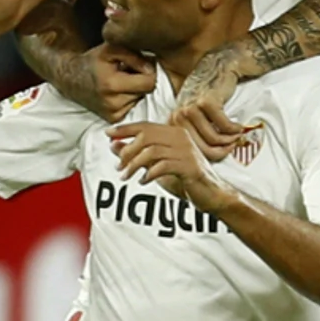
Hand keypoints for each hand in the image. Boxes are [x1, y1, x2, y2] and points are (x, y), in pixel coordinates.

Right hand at [76, 44, 155, 121]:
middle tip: (127, 72)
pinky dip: (128, 98)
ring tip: (120, 81)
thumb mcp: (111, 49)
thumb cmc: (93, 61)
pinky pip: (132, 107)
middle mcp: (112, 103)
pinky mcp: (112, 119)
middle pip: (146, 91)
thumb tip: (152, 68)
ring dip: (134, 89)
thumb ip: (134, 55)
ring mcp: (112, 114)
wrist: (71, 78)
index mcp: (111, 85)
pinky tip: (117, 91)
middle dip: (141, 80)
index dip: (148, 71)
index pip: (149, 83)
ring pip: (140, 99)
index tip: (138, 65)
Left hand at [107, 122, 233, 211]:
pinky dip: (148, 174)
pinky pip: (162, 166)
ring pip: (151, 151)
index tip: (108, 134)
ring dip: (134, 165)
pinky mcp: (189, 167)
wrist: (212, 195)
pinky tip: (143, 181)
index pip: (145, 126)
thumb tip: (113, 145)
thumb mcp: (157, 165)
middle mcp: (181, 138)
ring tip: (126, 177)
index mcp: (174, 133)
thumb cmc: (184, 178)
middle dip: (127, 150)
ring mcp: (186, 151)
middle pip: (146, 136)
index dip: (125, 129)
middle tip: (118, 167)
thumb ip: (138, 154)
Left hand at [171, 44, 247, 158]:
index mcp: (172, 122)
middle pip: (200, 149)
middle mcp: (178, 116)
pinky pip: (224, 127)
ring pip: (213, 139)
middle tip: (232, 148)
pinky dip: (234, 129)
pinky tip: (239, 126)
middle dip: (220, 152)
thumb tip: (198, 159)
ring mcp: (191, 109)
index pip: (187, 150)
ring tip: (236, 137)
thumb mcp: (192, 113)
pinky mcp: (206, 102)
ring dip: (229, 140)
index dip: (206, 157)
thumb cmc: (206, 94)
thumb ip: (191, 133)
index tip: (221, 153)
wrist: (217, 66)